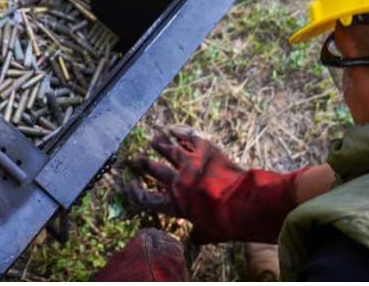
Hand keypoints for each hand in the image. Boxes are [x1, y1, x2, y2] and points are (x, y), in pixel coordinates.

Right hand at [123, 125, 307, 243]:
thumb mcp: (209, 233)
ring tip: (153, 139)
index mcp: (176, 204)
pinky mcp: (204, 150)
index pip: (147, 198)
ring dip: (160, 144)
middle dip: (142, 164)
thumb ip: (199, 233)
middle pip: (154, 169)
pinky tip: (173, 129)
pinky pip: (189, 138)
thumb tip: (194, 239)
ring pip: (170, 150)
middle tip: (134, 159)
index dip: (134, 192)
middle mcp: (178, 182)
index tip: (127, 185)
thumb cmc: (224, 223)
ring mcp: (190, 163)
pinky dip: (180, 133)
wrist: (241, 203)